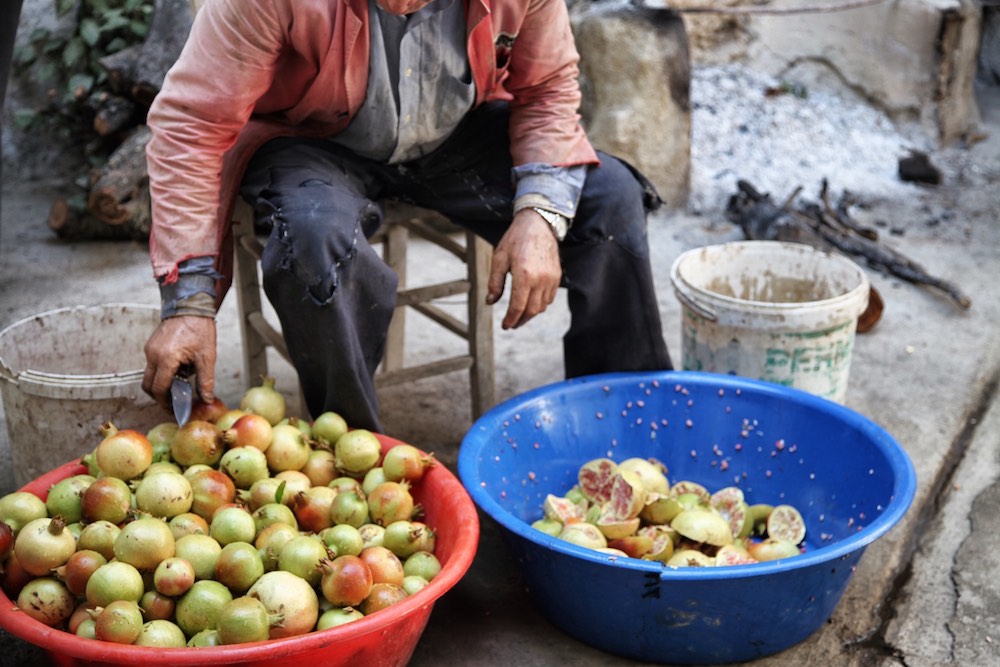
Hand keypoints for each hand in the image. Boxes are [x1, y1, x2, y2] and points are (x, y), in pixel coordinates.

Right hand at [142, 315, 217, 409]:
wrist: (191, 306)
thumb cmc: (199, 328)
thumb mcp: (206, 357)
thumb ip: (205, 380)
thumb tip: (206, 398)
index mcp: (165, 359)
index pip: (159, 389)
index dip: (165, 402)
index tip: (174, 409)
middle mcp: (152, 355)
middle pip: (148, 385)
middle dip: (160, 396)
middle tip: (174, 402)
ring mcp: (149, 350)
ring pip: (149, 376)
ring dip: (161, 383)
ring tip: (180, 383)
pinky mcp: (150, 345)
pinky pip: (152, 365)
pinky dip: (162, 372)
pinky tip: (178, 368)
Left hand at [486, 209, 561, 328]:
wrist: (538, 223)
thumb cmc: (516, 239)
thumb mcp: (499, 258)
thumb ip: (494, 282)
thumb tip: (490, 302)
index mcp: (524, 275)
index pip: (518, 307)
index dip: (510, 320)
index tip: (505, 326)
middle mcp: (540, 279)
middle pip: (531, 311)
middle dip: (520, 321)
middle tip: (511, 324)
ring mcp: (551, 279)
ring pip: (541, 307)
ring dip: (530, 314)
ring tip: (520, 315)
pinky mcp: (557, 276)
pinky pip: (549, 298)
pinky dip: (540, 305)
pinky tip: (531, 303)